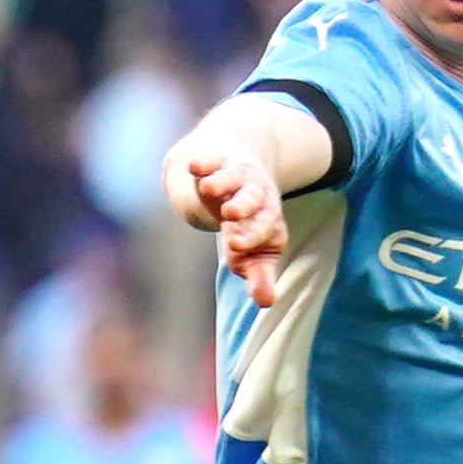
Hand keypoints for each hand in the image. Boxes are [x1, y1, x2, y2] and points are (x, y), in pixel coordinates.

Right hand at [171, 141, 289, 306]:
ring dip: (222, 182)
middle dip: (243, 205)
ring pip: (232, 177)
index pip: (265, 228)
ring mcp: (236, 177)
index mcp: (268, 220)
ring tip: (210, 188)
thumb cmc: (247, 224)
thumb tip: (266, 302)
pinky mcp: (216, 163)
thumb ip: (259, 276)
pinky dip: (203, 163)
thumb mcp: (255, 252)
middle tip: (231, 215)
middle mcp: (255, 195)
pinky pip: (211, 161)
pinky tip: (194, 167)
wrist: (238, 175)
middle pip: (253, 198)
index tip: (236, 247)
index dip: (252, 236)